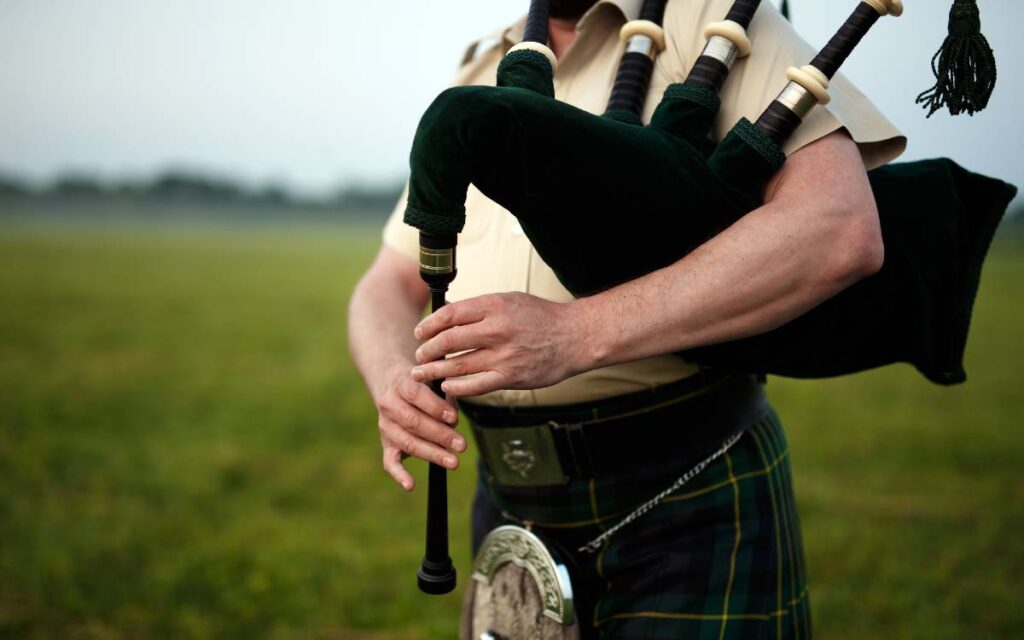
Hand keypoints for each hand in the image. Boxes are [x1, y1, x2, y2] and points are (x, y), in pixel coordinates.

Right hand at [372, 360, 465, 490]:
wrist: (391, 382)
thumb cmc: (422, 382)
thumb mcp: (431, 378)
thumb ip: (443, 393)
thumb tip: (453, 418)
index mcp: (400, 384)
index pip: (416, 395)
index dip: (436, 408)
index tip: (455, 418)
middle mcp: (389, 405)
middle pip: (414, 423)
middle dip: (440, 435)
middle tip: (462, 445)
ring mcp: (386, 426)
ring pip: (408, 442)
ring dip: (432, 454)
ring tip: (454, 462)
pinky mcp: (387, 443)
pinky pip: (390, 462)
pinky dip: (399, 475)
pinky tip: (410, 485)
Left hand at [411, 292, 591, 396]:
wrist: (575, 337)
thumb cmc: (541, 317)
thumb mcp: (510, 300)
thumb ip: (480, 308)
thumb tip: (448, 312)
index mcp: (495, 306)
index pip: (450, 314)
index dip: (429, 325)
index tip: (420, 332)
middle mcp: (497, 329)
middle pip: (448, 341)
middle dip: (427, 351)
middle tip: (418, 356)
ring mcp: (504, 355)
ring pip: (458, 366)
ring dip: (435, 372)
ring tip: (422, 373)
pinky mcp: (511, 377)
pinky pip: (475, 386)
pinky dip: (457, 388)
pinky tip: (447, 387)